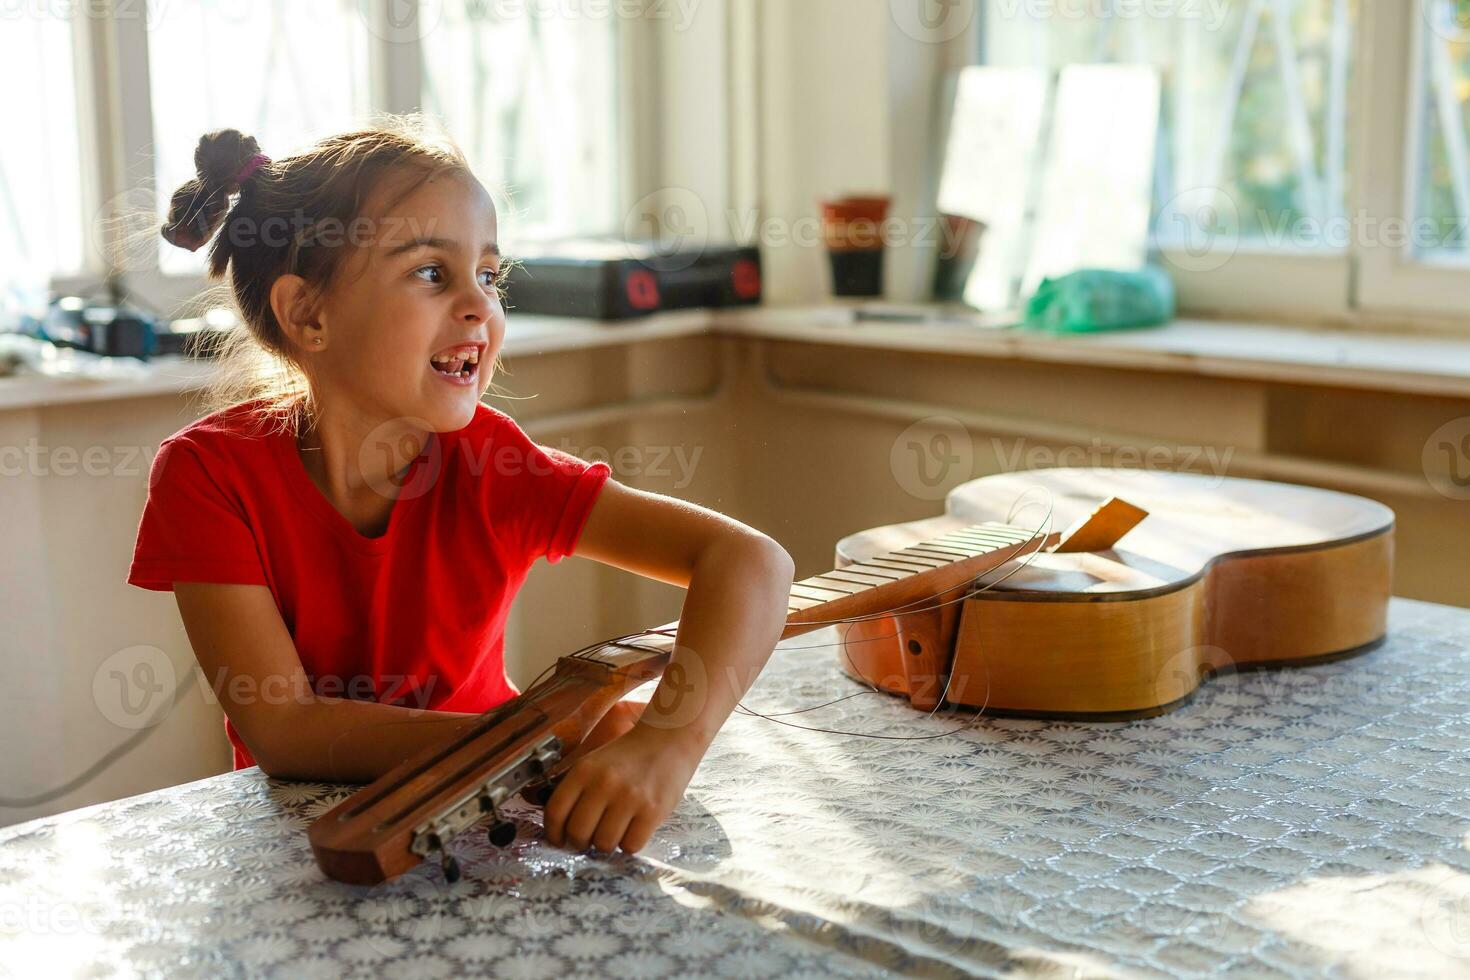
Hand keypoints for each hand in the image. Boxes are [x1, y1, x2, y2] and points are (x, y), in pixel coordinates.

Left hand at [542, 712, 703, 853]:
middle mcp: (604, 783)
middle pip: (578, 833)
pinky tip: (633, 829)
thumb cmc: (629, 756)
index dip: (553, 833)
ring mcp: (629, 798)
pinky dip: (629, 844)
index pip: (555, 812)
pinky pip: (630, 846)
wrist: (668, 739)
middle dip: (580, 842)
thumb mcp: (594, 763)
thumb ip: (576, 790)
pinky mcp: (653, 811)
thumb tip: (559, 828)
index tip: (559, 840)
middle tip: (589, 838)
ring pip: (604, 844)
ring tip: (615, 830)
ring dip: (607, 843)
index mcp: (584, 770)